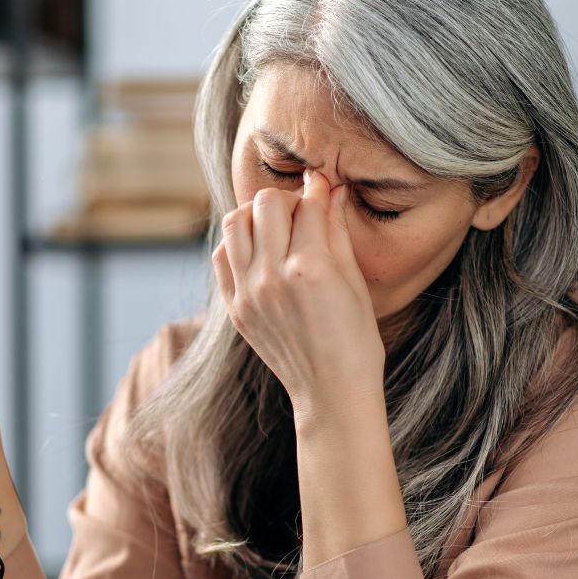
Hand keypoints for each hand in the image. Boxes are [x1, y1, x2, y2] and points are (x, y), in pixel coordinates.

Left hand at [211, 169, 385, 412]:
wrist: (331, 391)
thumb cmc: (355, 340)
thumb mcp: (355, 283)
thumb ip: (337, 232)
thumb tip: (331, 190)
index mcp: (311, 268)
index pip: (308, 205)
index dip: (319, 190)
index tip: (323, 186)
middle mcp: (272, 277)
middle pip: (266, 203)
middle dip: (287, 199)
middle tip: (301, 214)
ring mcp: (248, 293)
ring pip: (235, 222)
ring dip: (256, 216)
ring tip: (275, 229)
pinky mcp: (235, 308)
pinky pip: (221, 256)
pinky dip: (237, 243)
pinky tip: (258, 251)